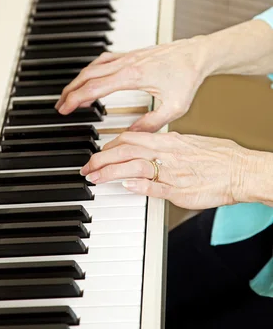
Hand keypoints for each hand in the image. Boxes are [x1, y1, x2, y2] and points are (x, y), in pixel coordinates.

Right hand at [55, 37, 207, 131]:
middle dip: (70, 91)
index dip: (75, 99)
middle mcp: (126, 63)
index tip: (65, 109)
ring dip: (78, 80)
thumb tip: (130, 135)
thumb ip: (151, 123)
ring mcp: (128, 57)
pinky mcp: (131, 55)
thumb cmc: (188, 76)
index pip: (94, 88)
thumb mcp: (174, 107)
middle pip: (87, 76)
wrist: (198, 53)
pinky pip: (103, 61)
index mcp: (133, 76)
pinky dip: (92, 70)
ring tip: (71, 95)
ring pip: (93, 66)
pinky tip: (90, 78)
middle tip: (60, 106)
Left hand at [80, 131, 251, 209]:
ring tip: (95, 178)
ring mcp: (171, 172)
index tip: (99, 153)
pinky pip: (154, 187)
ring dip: (110, 172)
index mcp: (168, 141)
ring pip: (133, 167)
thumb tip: (150, 148)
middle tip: (87, 167)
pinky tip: (124, 187)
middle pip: (125, 150)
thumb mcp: (189, 144)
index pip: (130, 138)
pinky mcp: (179, 190)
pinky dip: (137, 186)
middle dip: (101, 158)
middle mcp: (166, 153)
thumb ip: (167, 146)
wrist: (240, 170)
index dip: (109, 145)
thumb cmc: (219, 158)